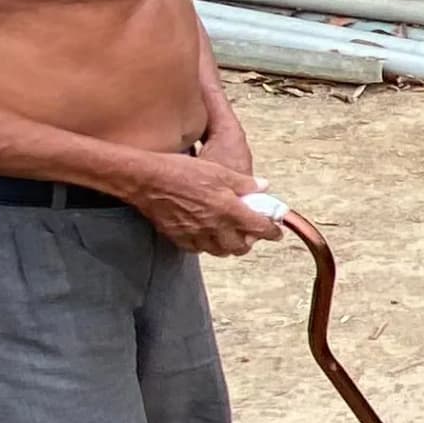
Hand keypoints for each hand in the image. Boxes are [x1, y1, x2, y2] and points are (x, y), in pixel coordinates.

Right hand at [127, 150, 277, 255]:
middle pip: (240, 246)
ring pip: (219, 250)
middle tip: (251, 231)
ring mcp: (196, 234)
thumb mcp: (219, 171)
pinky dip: (206, 245)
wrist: (147, 180)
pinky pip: (198, 249)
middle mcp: (214, 227)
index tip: (276, 231)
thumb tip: (263, 187)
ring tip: (230, 233)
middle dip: (249, 241)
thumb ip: (244, 183)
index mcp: (229, 209)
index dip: (271, 231)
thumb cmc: (182, 172)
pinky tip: (206, 234)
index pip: (259, 227)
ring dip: (228, 245)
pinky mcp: (179, 237)